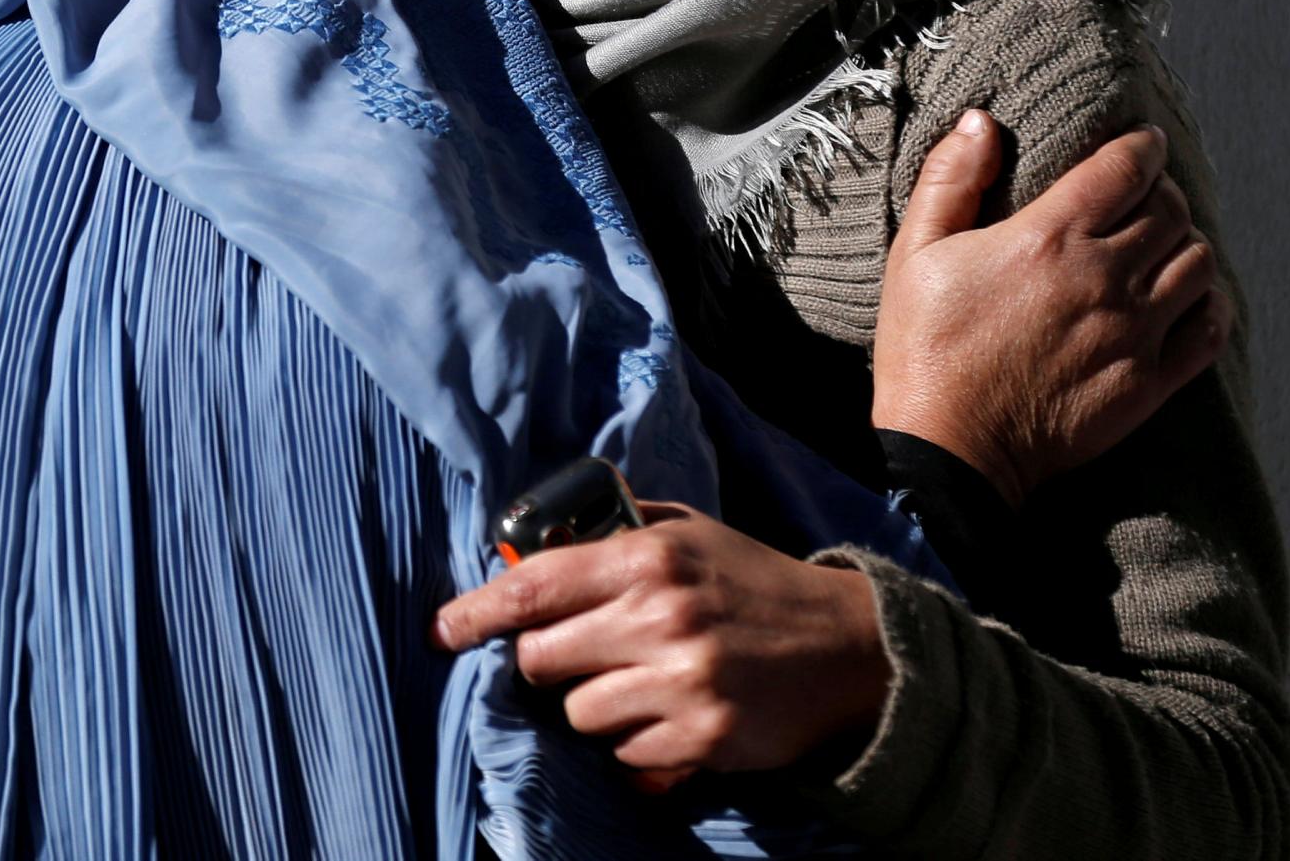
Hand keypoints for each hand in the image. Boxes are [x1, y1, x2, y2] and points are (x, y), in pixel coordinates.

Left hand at [431, 503, 888, 786]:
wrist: (846, 646)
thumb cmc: (751, 582)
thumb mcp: (688, 532)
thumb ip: (613, 533)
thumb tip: (531, 545)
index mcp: (648, 558)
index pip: (533, 586)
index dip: (476, 612)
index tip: (443, 630)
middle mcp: (659, 617)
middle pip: (540, 660)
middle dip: (546, 663)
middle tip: (581, 655)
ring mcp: (681, 683)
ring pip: (577, 715)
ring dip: (594, 707)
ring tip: (640, 685)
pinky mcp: (702, 739)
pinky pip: (625, 757)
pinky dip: (636, 745)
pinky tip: (670, 716)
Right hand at [874, 113, 1230, 508]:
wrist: (950, 450)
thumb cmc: (925, 348)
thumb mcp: (914, 253)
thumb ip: (950, 180)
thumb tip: (981, 122)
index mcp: (1048, 239)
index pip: (1125, 169)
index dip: (1140, 146)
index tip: (1140, 142)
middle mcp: (1103, 279)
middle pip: (1170, 210)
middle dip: (1162, 190)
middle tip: (1143, 193)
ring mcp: (1133, 333)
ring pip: (1198, 263)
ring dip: (1185, 242)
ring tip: (1161, 243)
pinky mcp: (1149, 383)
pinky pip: (1208, 330)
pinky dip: (1208, 304)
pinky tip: (1185, 298)